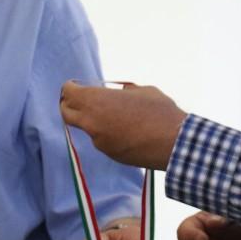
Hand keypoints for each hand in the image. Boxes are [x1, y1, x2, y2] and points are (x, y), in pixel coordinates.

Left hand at [60, 81, 187, 170]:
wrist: (174, 142)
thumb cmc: (160, 111)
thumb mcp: (141, 90)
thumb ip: (122, 91)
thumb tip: (118, 92)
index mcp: (96, 101)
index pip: (68, 92)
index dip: (70, 88)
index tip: (76, 86)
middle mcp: (91, 122)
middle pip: (66, 112)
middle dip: (70, 105)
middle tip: (81, 100)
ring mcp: (99, 140)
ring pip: (87, 128)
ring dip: (93, 121)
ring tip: (113, 116)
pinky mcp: (109, 153)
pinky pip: (102, 140)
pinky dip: (107, 134)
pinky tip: (125, 130)